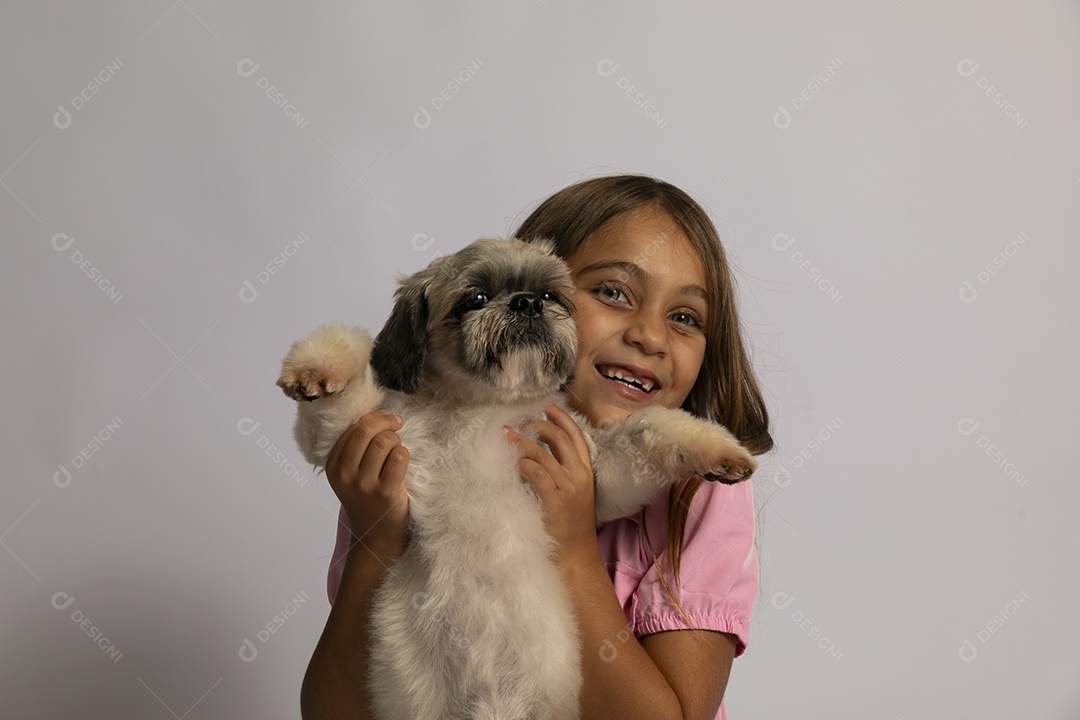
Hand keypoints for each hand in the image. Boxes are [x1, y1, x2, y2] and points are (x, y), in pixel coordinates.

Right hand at [325, 408, 409, 558]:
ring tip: (398, 450)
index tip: (387, 418)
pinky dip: (404, 453)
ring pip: (384, 442)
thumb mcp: (351, 476)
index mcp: (333, 466)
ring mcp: (364, 484)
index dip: (373, 417)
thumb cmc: (368, 500)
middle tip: (397, 425)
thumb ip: (357, 449)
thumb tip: (379, 415)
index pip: (352, 428)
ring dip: (396, 440)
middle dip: (386, 422)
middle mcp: (345, 474)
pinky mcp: (385, 492)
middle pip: (366, 431)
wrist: (376, 536)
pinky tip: (402, 463)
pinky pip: (399, 457)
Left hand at [505, 404, 601, 567]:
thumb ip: (561, 473)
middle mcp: (579, 476)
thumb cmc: (570, 526)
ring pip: (544, 454)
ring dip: (522, 442)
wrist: (575, 556)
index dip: (562, 419)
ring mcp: (568, 489)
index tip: (547, 408)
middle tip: (520, 421)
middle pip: (560, 439)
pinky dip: (524, 464)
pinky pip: (537, 474)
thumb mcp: (573, 494)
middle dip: (539, 426)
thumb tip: (539, 452)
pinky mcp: (555, 501)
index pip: (576, 436)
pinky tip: (514, 463)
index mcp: (586, 472)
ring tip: (507, 436)